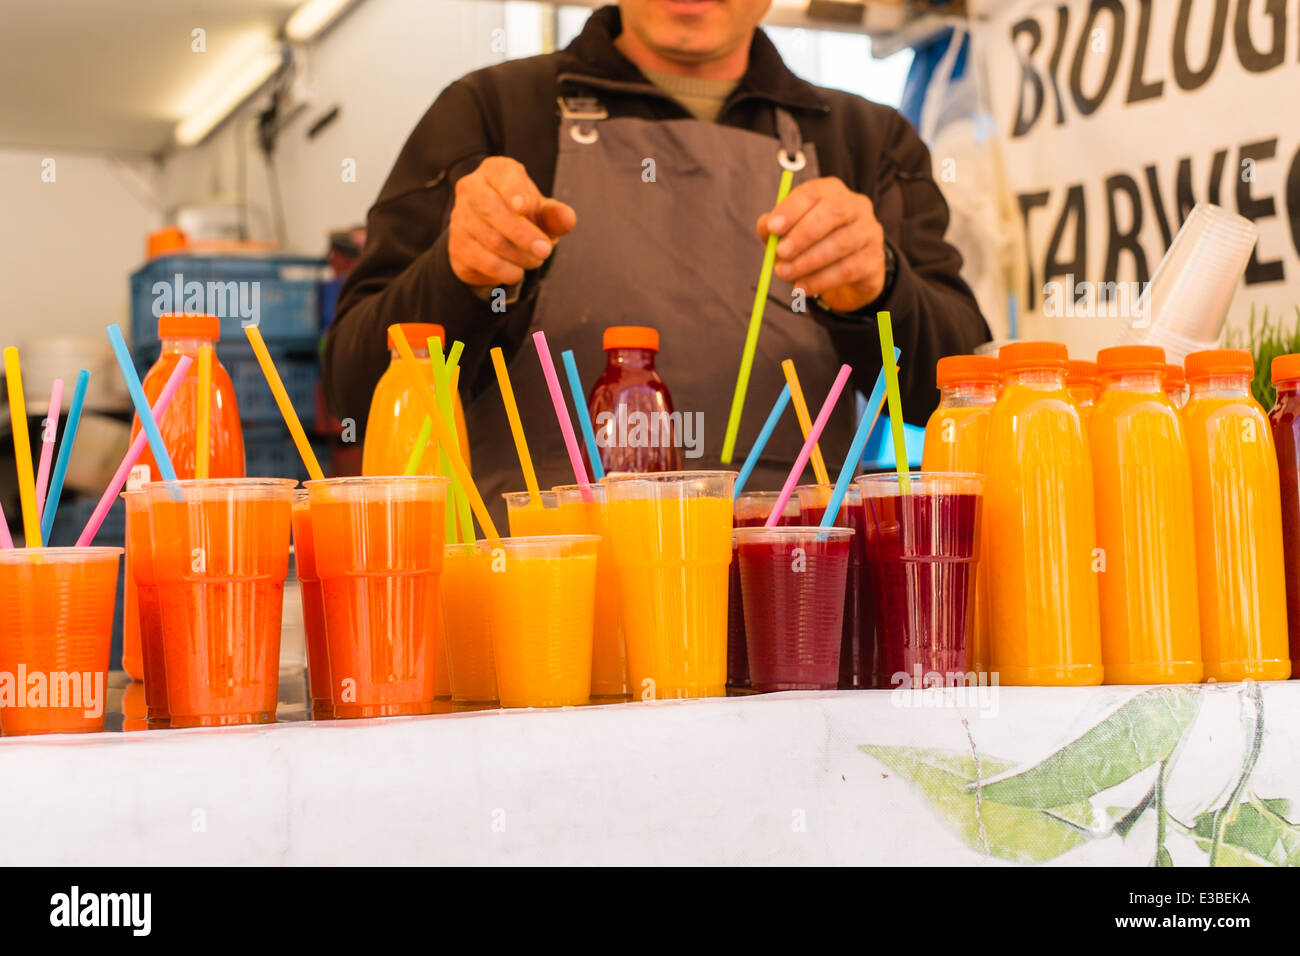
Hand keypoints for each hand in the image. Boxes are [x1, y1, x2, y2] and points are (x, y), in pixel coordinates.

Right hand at [448, 156, 576, 289]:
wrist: (494, 242)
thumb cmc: (523, 218)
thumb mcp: (543, 214)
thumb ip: (556, 215)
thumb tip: (567, 219)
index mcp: (495, 171)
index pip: (503, 176)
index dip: (513, 191)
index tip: (523, 208)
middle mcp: (471, 188)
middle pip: (492, 210)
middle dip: (522, 234)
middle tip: (545, 251)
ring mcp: (460, 217)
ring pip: (491, 239)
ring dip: (520, 256)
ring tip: (535, 261)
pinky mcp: (456, 245)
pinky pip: (484, 261)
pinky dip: (506, 271)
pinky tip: (517, 271)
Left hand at [757, 176, 886, 313]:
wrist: (848, 273)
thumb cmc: (812, 246)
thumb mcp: (789, 234)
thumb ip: (774, 229)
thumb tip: (766, 226)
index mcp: (831, 191)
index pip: (813, 192)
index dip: (791, 209)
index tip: (772, 228)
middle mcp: (855, 206)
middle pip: (833, 212)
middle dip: (803, 234)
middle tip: (781, 253)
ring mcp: (869, 232)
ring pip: (840, 243)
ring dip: (808, 261)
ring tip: (785, 274)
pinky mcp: (874, 260)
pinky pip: (846, 270)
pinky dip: (820, 281)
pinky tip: (802, 288)